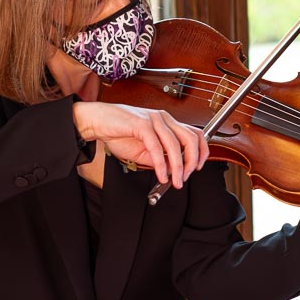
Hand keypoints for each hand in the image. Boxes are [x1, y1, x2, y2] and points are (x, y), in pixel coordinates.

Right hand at [72, 102, 208, 188]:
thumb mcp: (144, 150)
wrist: (97, 121)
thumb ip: (159, 158)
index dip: (202, 151)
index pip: (195, 134)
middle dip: (192, 162)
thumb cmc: (118, 132)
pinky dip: (161, 164)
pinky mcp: (142, 124)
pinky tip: (161, 174)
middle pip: (191, 138)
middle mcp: (164, 118)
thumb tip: (173, 171)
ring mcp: (154, 120)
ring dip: (177, 166)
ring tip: (175, 181)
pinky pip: (156, 147)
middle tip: (185, 177)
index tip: (198, 167)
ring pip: (175, 144)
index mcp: (167, 122)